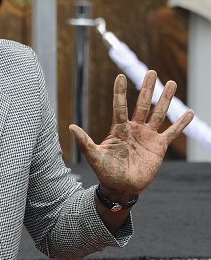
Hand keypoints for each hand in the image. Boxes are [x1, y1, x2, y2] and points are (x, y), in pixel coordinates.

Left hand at [69, 70, 193, 199]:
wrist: (122, 188)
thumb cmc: (106, 172)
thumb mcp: (94, 156)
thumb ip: (84, 141)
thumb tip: (70, 127)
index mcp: (118, 129)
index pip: (119, 106)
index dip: (120, 92)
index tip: (120, 76)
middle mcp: (134, 129)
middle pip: (142, 104)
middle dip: (147, 88)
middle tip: (152, 71)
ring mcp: (147, 136)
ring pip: (159, 114)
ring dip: (165, 99)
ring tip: (171, 83)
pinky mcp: (159, 147)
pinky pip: (172, 132)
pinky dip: (181, 123)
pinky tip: (189, 112)